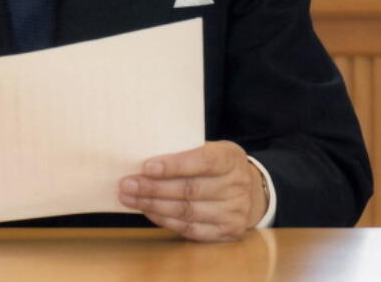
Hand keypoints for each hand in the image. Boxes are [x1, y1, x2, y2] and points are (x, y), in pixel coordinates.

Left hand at [118, 141, 266, 241]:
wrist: (254, 191)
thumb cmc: (219, 166)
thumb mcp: (212, 149)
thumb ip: (186, 151)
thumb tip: (143, 156)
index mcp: (231, 158)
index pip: (202, 162)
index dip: (173, 166)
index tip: (146, 167)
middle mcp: (237, 185)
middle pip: (190, 190)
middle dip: (153, 188)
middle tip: (127, 184)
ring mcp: (234, 212)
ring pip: (187, 212)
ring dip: (153, 206)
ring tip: (129, 198)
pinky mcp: (228, 232)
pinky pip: (191, 230)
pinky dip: (166, 221)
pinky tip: (148, 212)